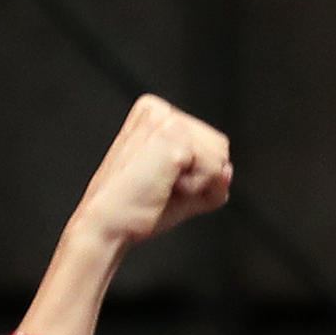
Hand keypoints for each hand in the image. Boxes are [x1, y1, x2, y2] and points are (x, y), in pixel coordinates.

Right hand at [69, 95, 231, 249]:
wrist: (108, 225)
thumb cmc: (138, 210)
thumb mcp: (183, 193)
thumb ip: (211, 180)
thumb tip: (228, 170)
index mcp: (155, 115)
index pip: (210, 144)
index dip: (196, 176)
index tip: (160, 183)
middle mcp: (159, 109)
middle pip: (220, 147)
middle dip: (200, 178)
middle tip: (160, 187)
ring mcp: (165, 120)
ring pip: (220, 157)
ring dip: (197, 184)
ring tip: (161, 186)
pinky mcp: (173, 136)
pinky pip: (215, 169)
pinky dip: (196, 188)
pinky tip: (164, 187)